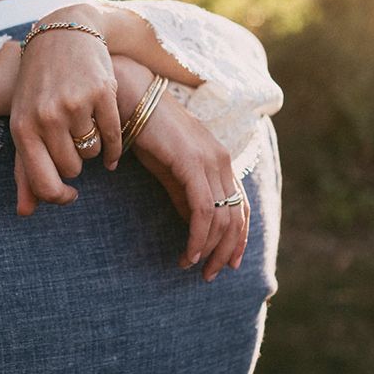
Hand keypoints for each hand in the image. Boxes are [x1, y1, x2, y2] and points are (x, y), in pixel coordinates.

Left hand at [10, 4, 121, 214]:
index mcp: (22, 128)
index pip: (43, 183)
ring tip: (83, 124)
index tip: (70, 196)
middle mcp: (47, 116)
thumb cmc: (38, 85)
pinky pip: (114, 137)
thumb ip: (25, 169)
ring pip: (93, 153)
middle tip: (72, 140)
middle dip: (75, 161)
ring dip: (92, 146)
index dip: (59, 197)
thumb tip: (26, 213)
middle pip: (73, 169)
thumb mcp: (24, 123)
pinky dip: (114, 144)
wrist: (63, 34)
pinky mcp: (101, 93)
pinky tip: (109, 136)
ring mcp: (75, 103)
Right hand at [113, 56, 249, 280]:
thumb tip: (195, 225)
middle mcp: (222, 160)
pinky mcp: (192, 163)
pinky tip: (188, 253)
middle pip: (236, 217)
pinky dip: (198, 237)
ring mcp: (210, 161)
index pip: (240, 206)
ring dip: (208, 249)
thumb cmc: (148, 132)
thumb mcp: (171, 170)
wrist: (133, 99)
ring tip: (192, 266)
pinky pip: (203, 210)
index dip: (238, 238)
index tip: (227, 262)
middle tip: (209, 275)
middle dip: (224, 251)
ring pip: (221, 218)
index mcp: (220, 161)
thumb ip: (185, 194)